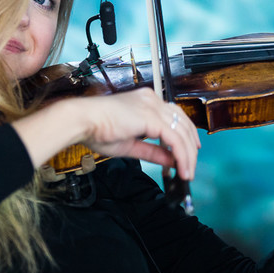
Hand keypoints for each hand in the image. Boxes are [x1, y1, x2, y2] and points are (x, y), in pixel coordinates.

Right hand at [78, 89, 199, 180]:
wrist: (82, 121)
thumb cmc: (97, 129)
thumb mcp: (130, 145)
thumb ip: (152, 151)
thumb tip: (170, 160)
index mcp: (146, 101)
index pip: (174, 116)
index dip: (185, 134)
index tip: (189, 151)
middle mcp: (152, 100)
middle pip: (182, 122)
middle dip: (190, 146)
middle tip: (191, 166)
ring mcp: (153, 107)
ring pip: (182, 131)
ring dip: (188, 155)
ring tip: (187, 172)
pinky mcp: (152, 117)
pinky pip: (174, 138)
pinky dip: (181, 155)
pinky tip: (181, 167)